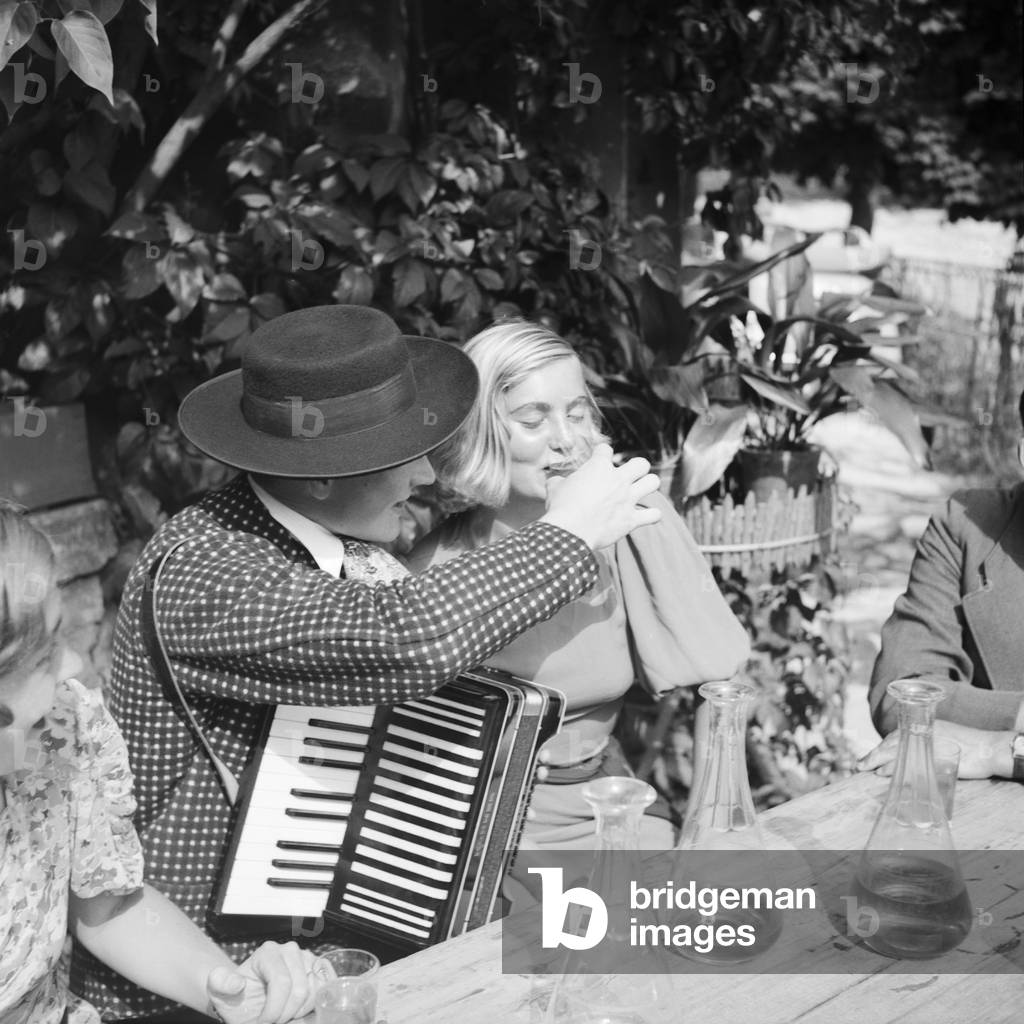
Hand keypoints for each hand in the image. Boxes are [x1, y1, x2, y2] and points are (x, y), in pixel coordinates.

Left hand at [207, 941, 319, 1023]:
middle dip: (286, 1014)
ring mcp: (307, 958)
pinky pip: (327, 986)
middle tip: (274, 1022)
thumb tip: (237, 982)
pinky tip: (301, 1009)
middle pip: (299, 989)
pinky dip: (317, 1001)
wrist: (249, 999)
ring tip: (283, 1015)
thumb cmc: (237, 997)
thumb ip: (220, 983)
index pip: (282, 983)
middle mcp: (290, 950)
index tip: (263, 1022)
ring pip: (314, 991)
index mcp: (268, 952)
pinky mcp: (318, 968)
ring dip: (299, 1012)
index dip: (274, 1009)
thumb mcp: (220, 992)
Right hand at [542, 444, 660, 549]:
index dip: (601, 453)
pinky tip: (645, 516)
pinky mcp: (631, 519)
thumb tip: (556, 480)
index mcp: (598, 467)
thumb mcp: (554, 488)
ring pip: (653, 482)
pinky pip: (654, 515)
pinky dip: (651, 515)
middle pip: (641, 463)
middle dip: (636, 468)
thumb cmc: (560, 507)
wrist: (570, 531)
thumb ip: (559, 481)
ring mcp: (628, 499)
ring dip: (648, 485)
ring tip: (639, 491)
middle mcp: (618, 479)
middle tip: (627, 477)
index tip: (598, 459)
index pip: (606, 449)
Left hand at [857, 720, 1013, 779]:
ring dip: (880, 760)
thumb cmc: (968, 747)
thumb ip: (922, 749)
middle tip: (859, 765)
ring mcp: (929, 743)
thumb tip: (900, 764)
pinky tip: (885, 772)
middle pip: (893, 743)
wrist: (990, 748)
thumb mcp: (940, 744)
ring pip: (898, 750)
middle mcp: (923, 733)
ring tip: (867, 768)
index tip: (866, 759)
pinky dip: (897, 767)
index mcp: (923, 728)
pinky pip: (912, 761)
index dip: (880, 749)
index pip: (895, 738)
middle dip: (875, 755)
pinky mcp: (937, 755)